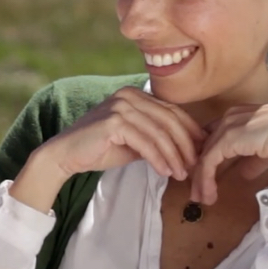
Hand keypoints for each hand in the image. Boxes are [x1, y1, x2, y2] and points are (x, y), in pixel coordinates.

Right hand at [42, 86, 205, 180]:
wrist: (66, 154)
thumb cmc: (100, 148)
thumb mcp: (134, 140)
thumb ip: (155, 136)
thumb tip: (188, 147)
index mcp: (134, 94)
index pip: (172, 110)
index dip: (190, 131)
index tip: (201, 151)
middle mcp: (128, 95)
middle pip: (169, 119)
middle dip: (186, 145)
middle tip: (195, 166)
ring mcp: (120, 106)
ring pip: (159, 132)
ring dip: (174, 156)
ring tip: (181, 174)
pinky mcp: (114, 122)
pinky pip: (145, 142)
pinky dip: (159, 158)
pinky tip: (165, 172)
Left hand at [191, 104, 267, 204]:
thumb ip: (260, 158)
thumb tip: (242, 170)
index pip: (235, 125)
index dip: (219, 148)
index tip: (209, 171)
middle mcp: (257, 110)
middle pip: (220, 134)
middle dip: (206, 162)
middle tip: (198, 189)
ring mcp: (246, 119)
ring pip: (214, 146)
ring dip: (203, 174)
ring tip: (200, 197)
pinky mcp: (236, 134)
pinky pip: (213, 155)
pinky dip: (206, 175)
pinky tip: (206, 192)